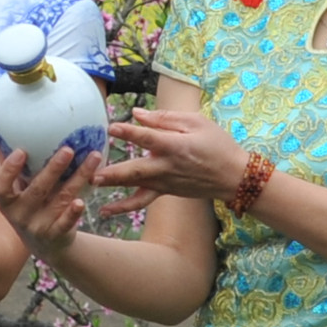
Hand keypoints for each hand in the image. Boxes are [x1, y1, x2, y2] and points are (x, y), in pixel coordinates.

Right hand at [0, 145, 95, 256]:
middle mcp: (20, 215)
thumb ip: (14, 170)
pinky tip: (81, 202)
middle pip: (37, 190)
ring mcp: (38, 227)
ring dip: (78, 178)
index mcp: (7, 202)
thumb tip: (3, 135)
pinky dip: (73, 213)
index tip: (21, 150)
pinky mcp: (56, 235)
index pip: (0, 187)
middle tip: (68, 149)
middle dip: (53, 169)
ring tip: (93, 157)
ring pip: (61, 199)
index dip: (8, 170)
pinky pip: (65, 223)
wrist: (46, 245)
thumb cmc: (30, 208)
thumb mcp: (17, 194)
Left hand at [97, 107, 253, 204]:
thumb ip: (165, 118)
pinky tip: (106, 211)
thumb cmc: (218, 144)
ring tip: (93, 186)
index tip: (111, 127)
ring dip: (114, 186)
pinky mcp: (166, 192)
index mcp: (176, 146)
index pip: (148, 138)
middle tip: (94, 173)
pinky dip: (124, 207)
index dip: (129, 132)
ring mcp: (166, 183)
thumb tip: (137, 114)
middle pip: (137, 170)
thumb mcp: (196, 122)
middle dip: (115, 171)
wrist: (234, 176)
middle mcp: (168, 167)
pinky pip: (142, 200)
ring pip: (135, 186)